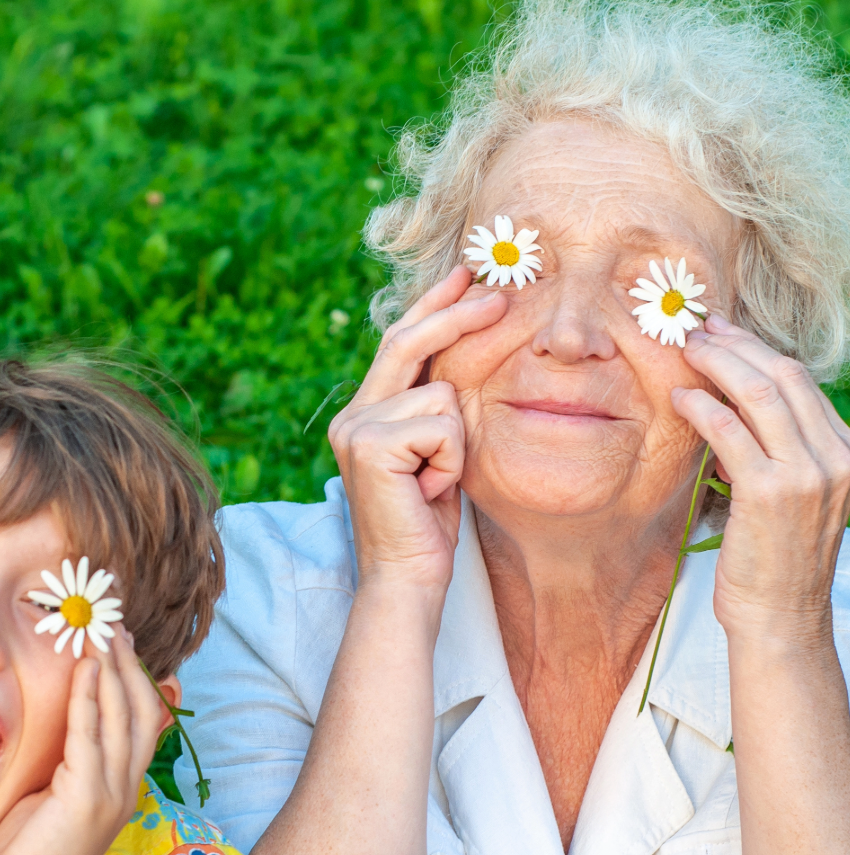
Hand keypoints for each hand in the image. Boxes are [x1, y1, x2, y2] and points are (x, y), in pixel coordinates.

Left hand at [0, 629, 169, 854]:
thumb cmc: (30, 853)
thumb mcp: (56, 796)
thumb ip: (70, 760)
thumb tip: (65, 722)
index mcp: (125, 787)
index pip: (143, 720)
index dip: (136, 677)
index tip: (120, 642)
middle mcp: (127, 786)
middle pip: (140, 710)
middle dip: (129, 663)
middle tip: (114, 625)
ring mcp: (111, 794)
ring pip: (122, 717)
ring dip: (113, 670)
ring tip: (102, 634)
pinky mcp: (85, 799)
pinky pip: (90, 737)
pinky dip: (89, 697)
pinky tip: (85, 668)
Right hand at [328, 266, 506, 589]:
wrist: (407, 577)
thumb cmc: (428, 523)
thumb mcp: (435, 455)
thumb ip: (433, 411)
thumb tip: (460, 361)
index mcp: (366, 415)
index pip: (399, 344)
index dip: (432, 307)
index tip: (466, 277)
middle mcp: (352, 415)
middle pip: (408, 342)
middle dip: (457, 315)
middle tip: (502, 296)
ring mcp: (356, 428)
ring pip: (440, 394)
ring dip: (457, 442)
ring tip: (437, 482)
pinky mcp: (371, 445)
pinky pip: (442, 425)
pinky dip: (452, 459)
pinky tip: (431, 490)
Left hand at [673, 314, 849, 637]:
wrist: (779, 615)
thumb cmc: (774, 557)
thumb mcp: (789, 494)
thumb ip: (772, 450)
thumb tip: (731, 410)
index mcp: (846, 453)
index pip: (802, 383)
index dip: (758, 351)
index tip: (725, 333)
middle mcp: (836, 457)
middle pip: (785, 377)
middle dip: (738, 347)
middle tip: (700, 332)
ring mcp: (808, 474)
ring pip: (761, 395)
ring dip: (719, 366)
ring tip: (686, 353)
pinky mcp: (770, 492)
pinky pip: (731, 432)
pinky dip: (703, 408)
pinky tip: (681, 398)